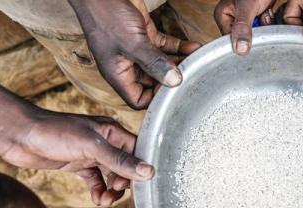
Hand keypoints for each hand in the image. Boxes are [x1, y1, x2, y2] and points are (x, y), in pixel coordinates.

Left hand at [0, 109, 154, 206]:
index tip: (137, 185)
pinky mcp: (77, 164)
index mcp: (112, 131)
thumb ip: (120, 160)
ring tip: (103, 201)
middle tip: (114, 194)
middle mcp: (104, 142)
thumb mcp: (92, 147)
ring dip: (111, 190)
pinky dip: (98, 191)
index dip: (139, 169)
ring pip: (111, 176)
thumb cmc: (54, 132)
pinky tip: (96, 199)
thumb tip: (148, 172)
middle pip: (125, 166)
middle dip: (123, 183)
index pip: (137, 151)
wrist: (19, 134)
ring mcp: (91, 154)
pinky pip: (95, 180)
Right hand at [69, 0, 200, 109]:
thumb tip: (174, 81)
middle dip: (172, 80)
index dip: (156, 98)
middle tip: (192, 77)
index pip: (138, 99)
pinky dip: (179, 47)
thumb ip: (154, 64)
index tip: (175, 90)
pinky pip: (164, 47)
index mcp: (117, 73)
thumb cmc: (106, 14)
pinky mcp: (144, 34)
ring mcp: (136, 49)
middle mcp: (126, 64)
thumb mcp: (133, 44)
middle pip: (153, 82)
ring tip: (197, 63)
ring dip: (179, 63)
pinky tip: (193, 47)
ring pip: (161, 64)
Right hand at [214, 0, 275, 54]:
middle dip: (256, 33)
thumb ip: (242, 28)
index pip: (229, 40)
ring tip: (266, 14)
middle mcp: (232, 18)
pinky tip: (269, 13)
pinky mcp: (256, 16)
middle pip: (243, 38)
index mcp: (223, 16)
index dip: (241, 43)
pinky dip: (268, 23)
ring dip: (264, 27)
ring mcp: (245, 18)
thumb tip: (239, 50)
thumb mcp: (247, 8)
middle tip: (262, 19)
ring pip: (255, 34)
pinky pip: (263, 28)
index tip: (253, 41)